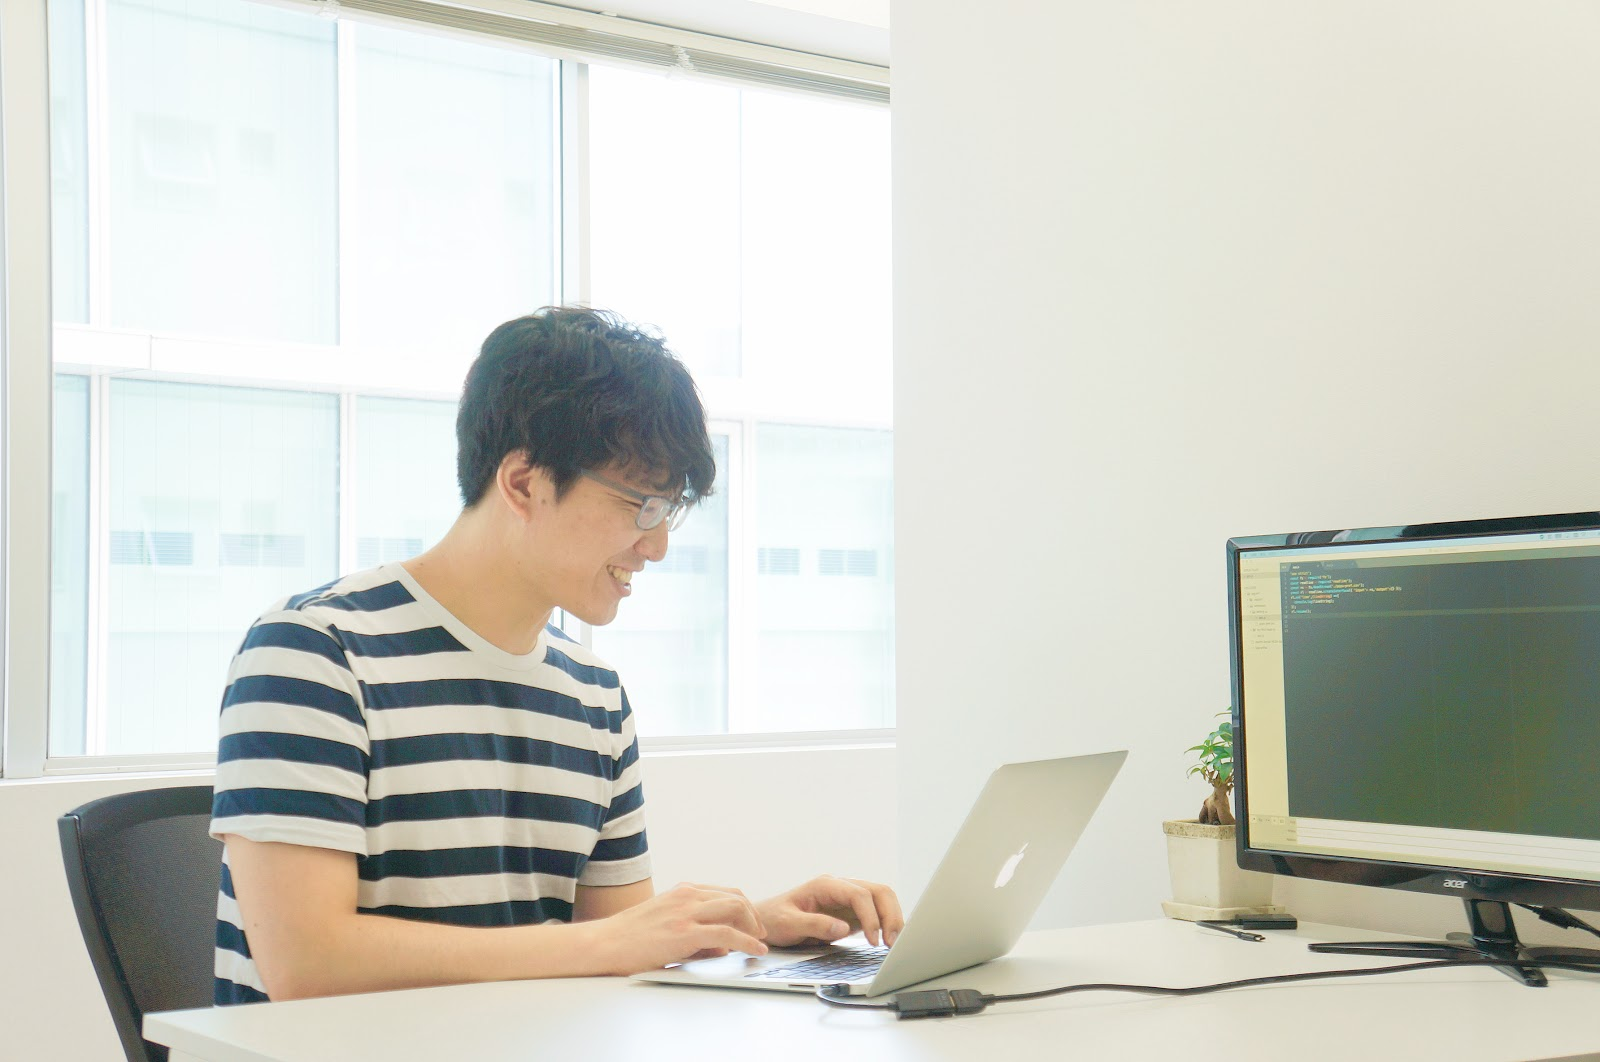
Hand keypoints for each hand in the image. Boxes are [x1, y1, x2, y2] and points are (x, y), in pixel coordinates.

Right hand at [595, 882, 767, 974]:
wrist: (603, 944)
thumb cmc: (628, 939)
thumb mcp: (665, 925)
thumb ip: (694, 932)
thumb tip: (721, 946)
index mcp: (681, 892)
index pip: (723, 892)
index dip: (743, 907)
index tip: (751, 923)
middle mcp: (687, 896)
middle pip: (735, 897)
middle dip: (753, 915)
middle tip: (760, 933)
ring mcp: (686, 912)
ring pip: (736, 908)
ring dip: (753, 926)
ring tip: (760, 942)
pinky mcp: (685, 931)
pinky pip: (727, 933)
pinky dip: (748, 941)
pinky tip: (756, 949)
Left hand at [756, 875, 904, 947]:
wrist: (765, 921)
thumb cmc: (773, 919)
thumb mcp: (789, 924)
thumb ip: (815, 924)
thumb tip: (842, 929)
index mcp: (826, 885)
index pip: (859, 894)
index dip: (871, 916)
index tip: (873, 940)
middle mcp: (840, 888)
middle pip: (878, 891)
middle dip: (890, 915)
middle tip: (892, 942)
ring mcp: (847, 899)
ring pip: (882, 899)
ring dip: (892, 919)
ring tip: (893, 943)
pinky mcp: (851, 913)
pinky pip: (876, 913)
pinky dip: (886, 924)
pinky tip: (887, 940)